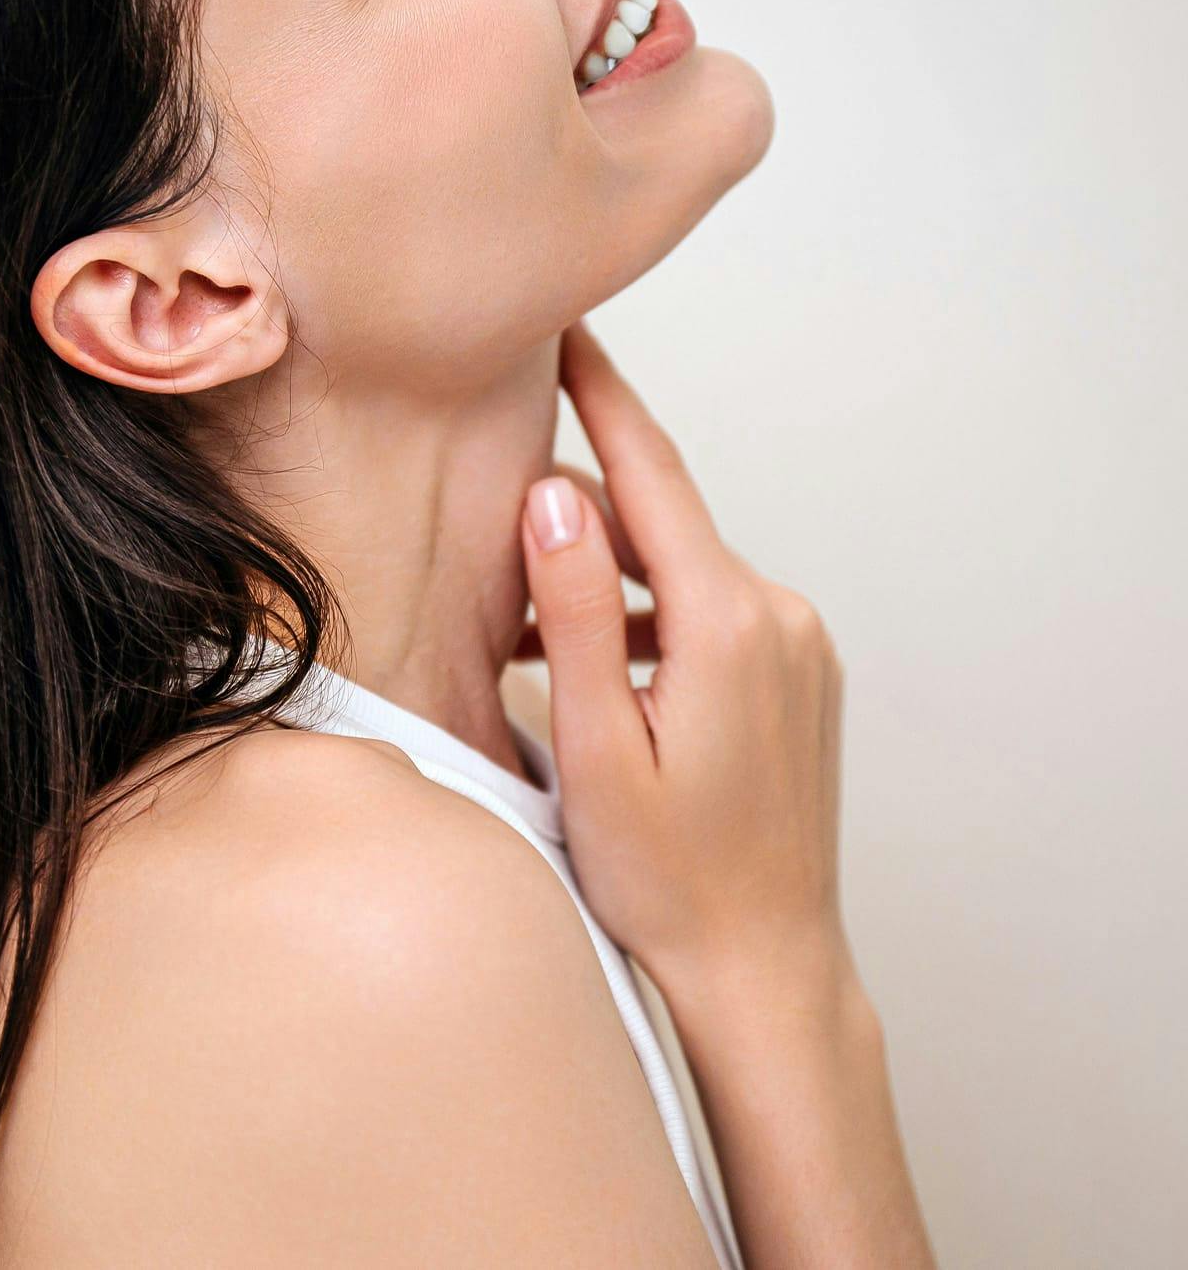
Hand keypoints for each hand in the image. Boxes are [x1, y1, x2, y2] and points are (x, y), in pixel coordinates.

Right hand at [514, 318, 851, 1003]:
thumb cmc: (669, 879)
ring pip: (679, 569)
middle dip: (576, 518)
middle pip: (659, 522)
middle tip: (490, 533)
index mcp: (727, 624)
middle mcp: (778, 616)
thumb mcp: (600, 747)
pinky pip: (709, 610)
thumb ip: (578, 611)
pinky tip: (592, 669)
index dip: (601, 391)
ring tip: (522, 640)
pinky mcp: (798, 674)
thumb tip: (555, 493)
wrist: (766, 969)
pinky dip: (646, 617)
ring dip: (604, 582)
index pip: (652, 473)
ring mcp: (798, 645)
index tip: (566, 320)